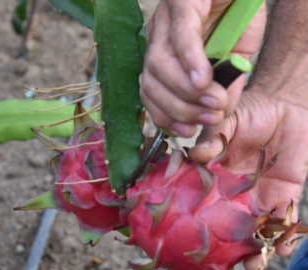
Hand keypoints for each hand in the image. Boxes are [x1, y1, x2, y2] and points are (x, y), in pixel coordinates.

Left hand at [140, 0, 265, 136]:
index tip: (187, 131)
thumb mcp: (231, 62)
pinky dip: (191, 62)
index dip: (164, 117)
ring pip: (159, 63)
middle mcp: (157, 39)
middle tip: (209, 116)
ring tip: (214, 100)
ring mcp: (166, 20)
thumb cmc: (236, 21)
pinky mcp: (183, 2)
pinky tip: (204, 79)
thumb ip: (223, 89)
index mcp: (163, 56)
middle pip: (150, 83)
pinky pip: (181, 35)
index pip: (149, 94)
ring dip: (186, 91)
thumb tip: (217, 116)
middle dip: (179, 108)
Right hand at [189, 89, 307, 268]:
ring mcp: (255, 197)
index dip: (190, 217)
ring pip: (249, 230)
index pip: (197, 199)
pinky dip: (283, 239)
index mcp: (212, 175)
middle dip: (219, 245)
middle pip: (221, 223)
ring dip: (251, 251)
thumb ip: (213, 137)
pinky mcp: (281, 198)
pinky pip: (281, 223)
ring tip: (251, 264)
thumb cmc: (251, 111)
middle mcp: (230, 191)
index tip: (183, 235)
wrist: (287, 109)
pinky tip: (281, 249)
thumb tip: (195, 154)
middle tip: (214, 262)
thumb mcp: (228, 120)